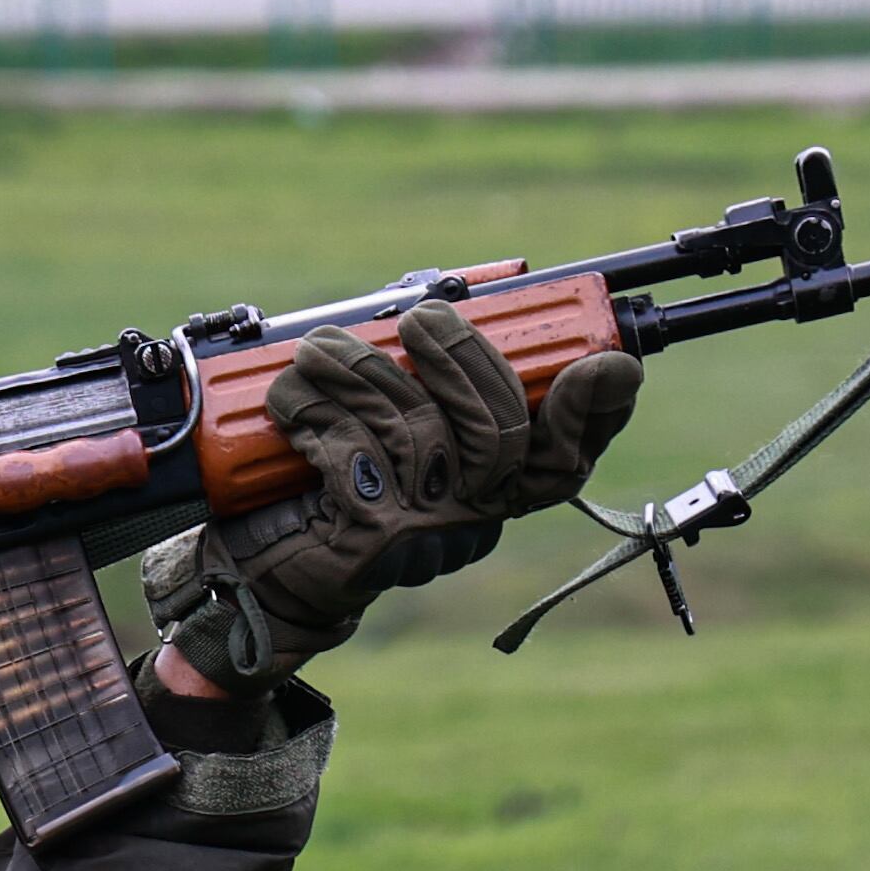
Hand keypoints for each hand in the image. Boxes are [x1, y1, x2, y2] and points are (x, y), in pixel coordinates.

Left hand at [161, 303, 641, 682]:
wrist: (261, 571)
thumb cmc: (330, 483)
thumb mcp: (388, 422)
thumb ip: (424, 374)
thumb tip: (443, 299)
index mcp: (495, 489)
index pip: (568, 456)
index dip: (595, 413)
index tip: (608, 365)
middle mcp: (472, 516)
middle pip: (498, 433)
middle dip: (460, 359)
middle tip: (421, 318)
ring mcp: (424, 534)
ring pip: (417, 434)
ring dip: (362, 375)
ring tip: (321, 347)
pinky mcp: (367, 542)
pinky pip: (355, 458)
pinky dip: (317, 415)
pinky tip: (290, 397)